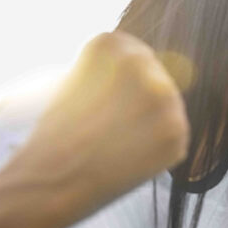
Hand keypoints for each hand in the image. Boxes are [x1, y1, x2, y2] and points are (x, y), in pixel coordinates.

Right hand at [19, 31, 189, 219]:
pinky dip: (158, 150)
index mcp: (111, 43)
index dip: (118, 84)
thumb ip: (116, 71)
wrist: (49, 184)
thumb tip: (171, 66)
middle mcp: (142, 64)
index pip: (133, 54)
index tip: (100, 104)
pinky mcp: (178, 133)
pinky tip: (129, 158)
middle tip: (108, 128)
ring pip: (167, 108)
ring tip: (116, 143)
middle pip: (155, 79)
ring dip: (150, 125)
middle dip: (138, 102)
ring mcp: (165, 100)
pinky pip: (175, 137)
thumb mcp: (77, 82)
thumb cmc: (56, 134)